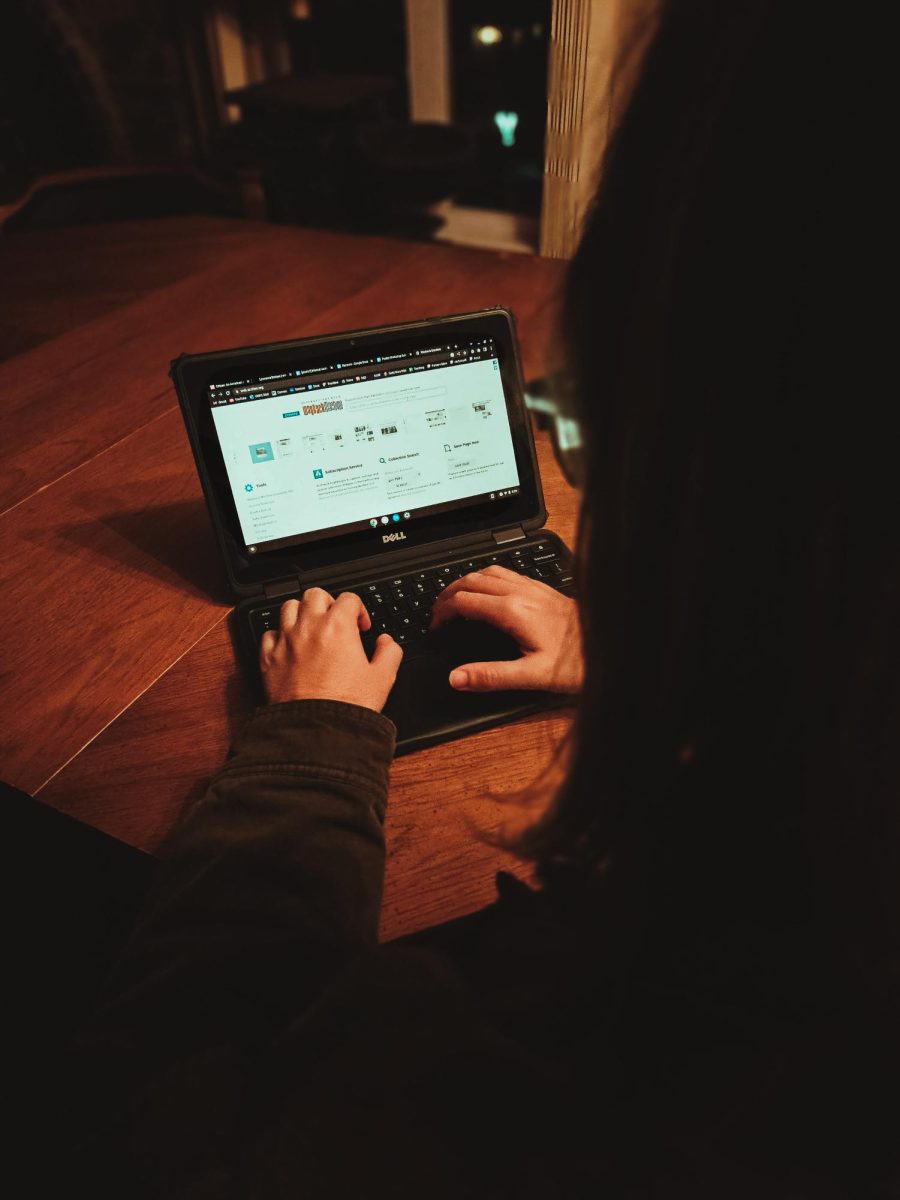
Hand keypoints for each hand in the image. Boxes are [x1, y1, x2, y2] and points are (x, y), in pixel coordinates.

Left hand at [260, 588, 402, 711]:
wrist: (317, 729)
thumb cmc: (347, 705)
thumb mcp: (383, 678)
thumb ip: (389, 652)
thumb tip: (386, 642)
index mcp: (338, 626)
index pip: (349, 598)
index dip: (359, 609)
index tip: (362, 626)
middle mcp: (309, 627)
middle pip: (315, 594)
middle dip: (328, 603)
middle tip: (336, 620)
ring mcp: (286, 642)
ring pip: (288, 608)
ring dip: (302, 613)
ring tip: (312, 628)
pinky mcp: (268, 659)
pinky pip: (269, 634)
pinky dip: (279, 635)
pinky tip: (290, 647)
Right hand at [430, 566, 582, 693]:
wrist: (608, 643)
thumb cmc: (575, 662)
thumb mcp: (530, 676)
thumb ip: (490, 676)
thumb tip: (457, 678)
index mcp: (512, 611)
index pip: (463, 601)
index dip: (442, 612)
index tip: (435, 626)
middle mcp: (520, 593)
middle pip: (471, 580)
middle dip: (447, 593)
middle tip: (436, 611)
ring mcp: (532, 588)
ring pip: (487, 571)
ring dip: (465, 582)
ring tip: (454, 598)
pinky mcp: (542, 589)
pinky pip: (506, 573)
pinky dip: (485, 578)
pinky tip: (488, 590)